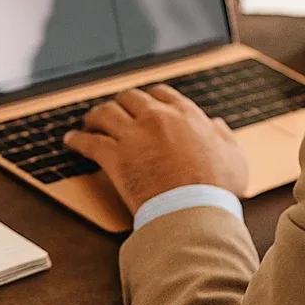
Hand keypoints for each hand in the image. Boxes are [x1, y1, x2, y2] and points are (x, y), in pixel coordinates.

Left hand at [64, 85, 248, 213]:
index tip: (141, 105)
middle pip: (129, 98)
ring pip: (105, 113)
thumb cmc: (215, 190)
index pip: (161, 93)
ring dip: (95, 116)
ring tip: (88, 123)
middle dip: (120, 103)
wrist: (193, 211)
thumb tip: (215, 124)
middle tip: (113, 113)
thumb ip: (224, 137)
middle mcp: (157, 118)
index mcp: (186, 115)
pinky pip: (89, 141)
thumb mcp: (234, 158)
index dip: (148, 98)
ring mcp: (134, 135)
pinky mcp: (115, 156)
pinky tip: (70, 141)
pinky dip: (77, 139)